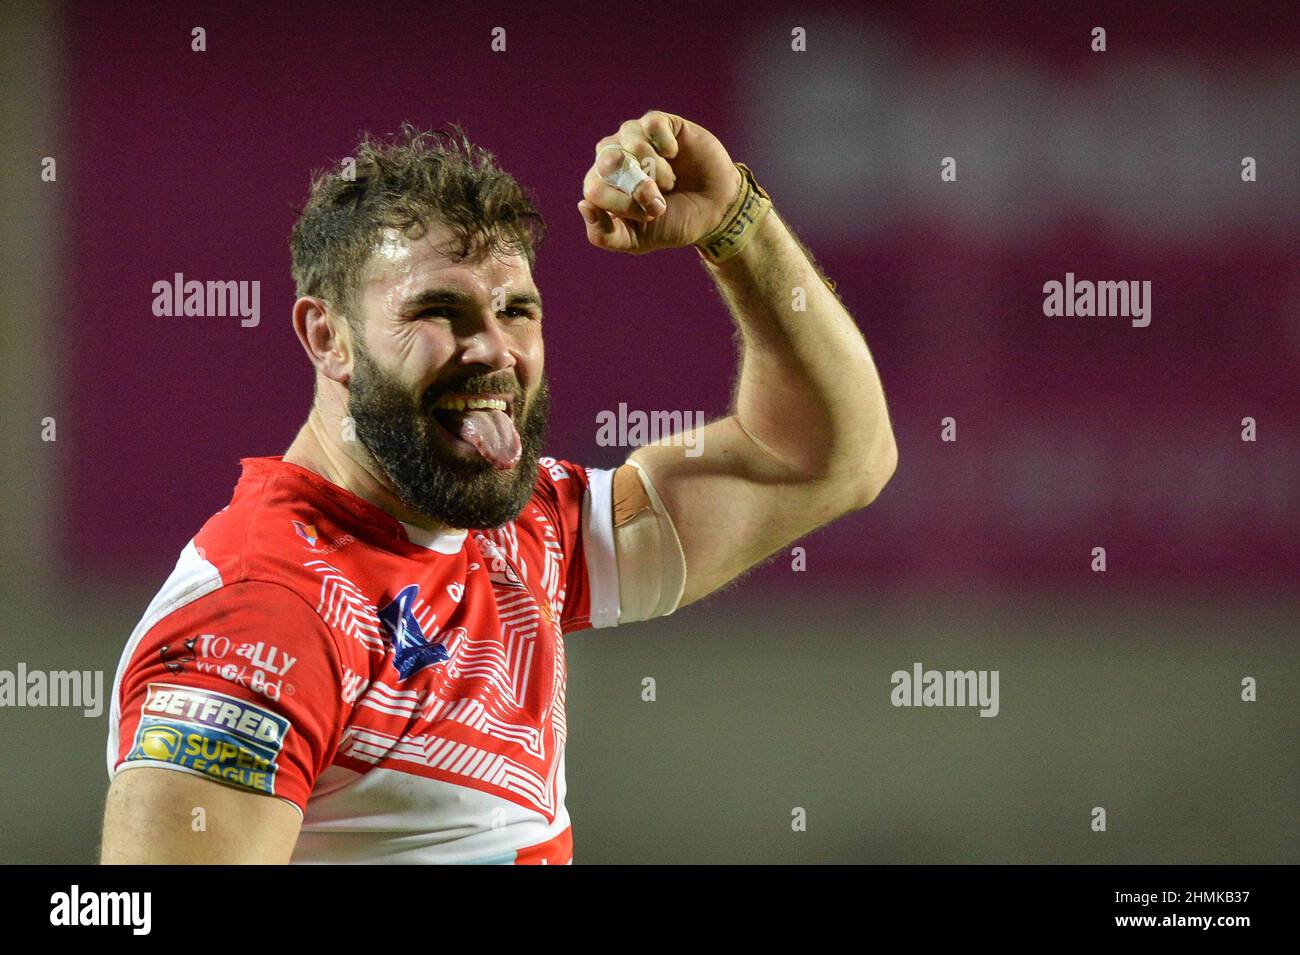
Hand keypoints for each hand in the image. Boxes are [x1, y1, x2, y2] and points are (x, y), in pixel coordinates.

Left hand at [578, 110, 742, 254]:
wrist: (715, 209)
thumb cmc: (673, 223)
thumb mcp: (637, 240)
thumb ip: (604, 235)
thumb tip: (582, 205)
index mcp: (602, 185)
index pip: (593, 187)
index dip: (621, 203)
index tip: (649, 215)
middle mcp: (614, 157)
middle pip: (608, 161)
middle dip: (637, 185)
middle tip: (658, 200)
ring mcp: (635, 137)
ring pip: (631, 141)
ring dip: (657, 168)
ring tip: (671, 182)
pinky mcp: (661, 124)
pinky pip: (652, 124)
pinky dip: (665, 144)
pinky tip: (674, 155)